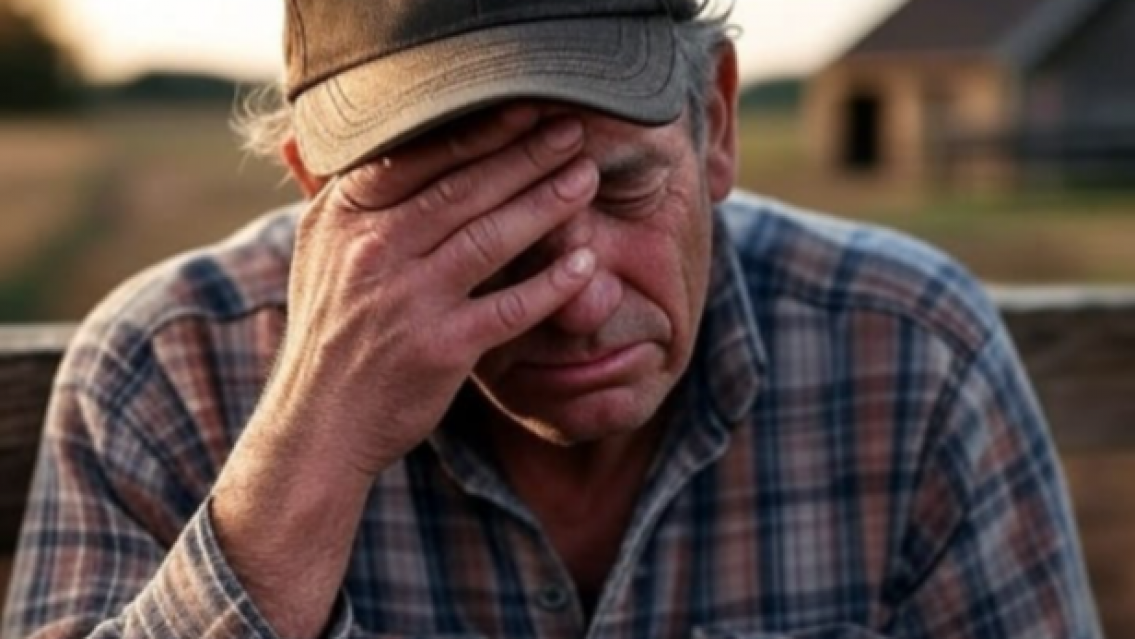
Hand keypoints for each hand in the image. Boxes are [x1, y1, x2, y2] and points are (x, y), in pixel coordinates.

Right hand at [262, 104, 598, 478]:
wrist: (320, 425)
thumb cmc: (333, 335)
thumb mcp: (319, 257)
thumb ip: (337, 198)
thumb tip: (327, 143)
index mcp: (343, 219)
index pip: (417, 158)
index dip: (477, 130)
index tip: (524, 106)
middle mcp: (372, 252)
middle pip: (463, 189)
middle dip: (525, 155)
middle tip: (572, 131)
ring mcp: (407, 300)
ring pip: (490, 239)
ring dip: (546, 204)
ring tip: (585, 179)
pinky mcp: (441, 348)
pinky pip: (510, 307)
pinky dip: (552, 284)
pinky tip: (587, 263)